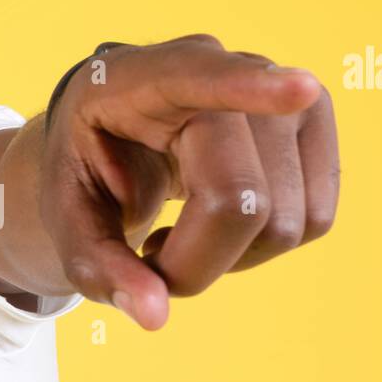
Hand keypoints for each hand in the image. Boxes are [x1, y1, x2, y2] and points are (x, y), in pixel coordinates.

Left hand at [40, 34, 339, 329]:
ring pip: (286, 223)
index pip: (198, 78)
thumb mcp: (67, 218)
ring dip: (228, 258)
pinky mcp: (314, 120)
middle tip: (147, 256)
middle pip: (240, 200)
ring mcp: (278, 89)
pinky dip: (264, 247)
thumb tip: (154, 315)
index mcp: (139, 78)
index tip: (298, 90)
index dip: (249, 87)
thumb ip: (96, 266)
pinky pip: (315, 220)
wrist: (119, 130)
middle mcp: (223, 66)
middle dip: (192, 262)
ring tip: (179, 230)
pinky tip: (220, 222)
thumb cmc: (90, 166)